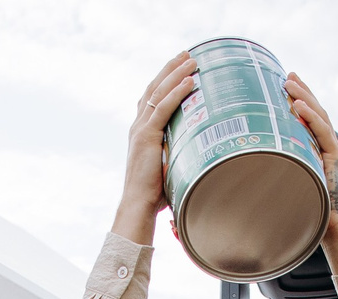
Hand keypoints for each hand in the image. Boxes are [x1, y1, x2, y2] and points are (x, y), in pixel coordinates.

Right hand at [115, 52, 196, 243]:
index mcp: (141, 132)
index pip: (151, 98)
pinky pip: (162, 108)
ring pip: (158, 93)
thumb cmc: (154, 194)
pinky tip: (189, 81)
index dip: (164, 80)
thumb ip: (178, 154)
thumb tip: (200, 154)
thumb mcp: (167, 166)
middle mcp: (137, 126)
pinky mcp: (146, 137)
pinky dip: (176, 93)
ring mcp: (140, 130)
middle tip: (186, 54)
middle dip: (170, 69)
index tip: (178, 67)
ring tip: (191, 60)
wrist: (138, 205)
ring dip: (176, 74)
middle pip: (154, 88)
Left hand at [282, 73, 337, 273]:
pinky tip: (299, 105)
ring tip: (290, 83)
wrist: (335, 232)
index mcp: (317, 152)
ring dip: (304, 96)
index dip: (298, 101)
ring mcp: (332, 152)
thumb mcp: (290, 189)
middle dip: (301, 91)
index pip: (308, 120)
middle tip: (287, 75)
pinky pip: (323, 133)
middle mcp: (326, 148)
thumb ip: (279, 177)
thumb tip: (248, 174)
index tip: (283, 86)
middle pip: (315, 112)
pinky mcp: (336, 160)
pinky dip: (311, 117)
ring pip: (320, 117)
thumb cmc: (312, 216)